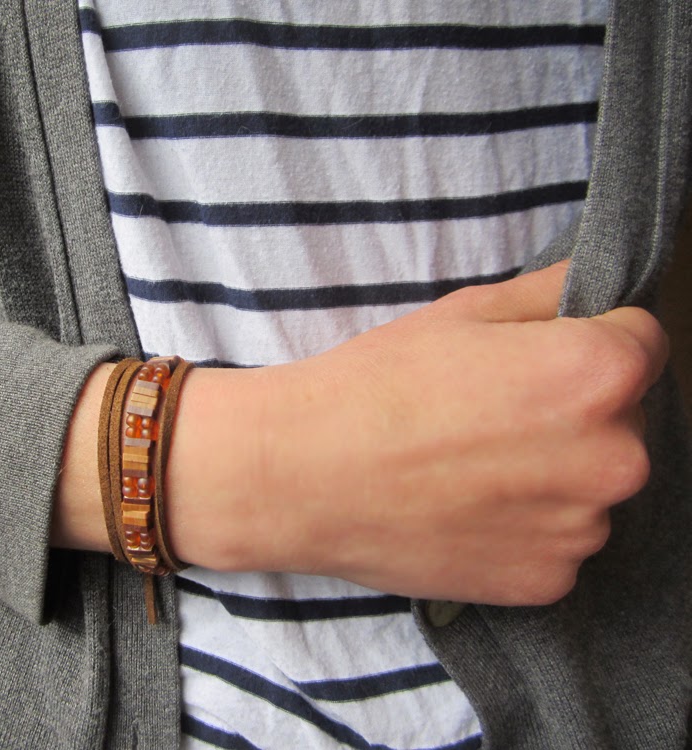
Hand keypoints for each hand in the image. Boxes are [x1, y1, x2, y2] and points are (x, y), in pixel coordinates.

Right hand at [170, 261, 668, 605]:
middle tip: (492, 416)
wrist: (302, 475)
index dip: (590, 338)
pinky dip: (525, 529)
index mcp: (599, 375)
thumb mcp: (461, 313)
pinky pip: (558, 542)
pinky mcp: (548, 581)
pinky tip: (465, 511)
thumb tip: (590, 287)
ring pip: (590, 486)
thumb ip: (547, 294)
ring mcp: (583, 530)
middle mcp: (616, 458)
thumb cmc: (374, 385)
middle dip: (575, 411)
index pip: (643, 340)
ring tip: (469, 467)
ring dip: (553, 475)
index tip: (540, 356)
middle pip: (622, 420)